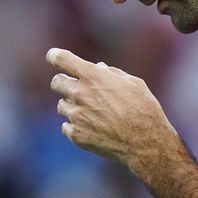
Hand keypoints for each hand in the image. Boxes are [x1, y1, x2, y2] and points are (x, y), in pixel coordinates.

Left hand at [47, 48, 178, 174]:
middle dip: (64, 82)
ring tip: (93, 112)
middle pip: (56, 82)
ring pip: (62, 105)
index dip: (55, 56)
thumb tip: (99, 68)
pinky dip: (76, 125)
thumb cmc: (144, 108)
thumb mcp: (133, 83)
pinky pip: (66, 126)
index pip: (61, 59)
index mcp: (93, 76)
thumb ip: (112, 73)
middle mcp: (80, 94)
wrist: (144, 141)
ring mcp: (76, 115)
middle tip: (76, 88)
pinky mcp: (76, 135)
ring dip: (72, 105)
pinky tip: (94, 127)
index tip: (53, 56)